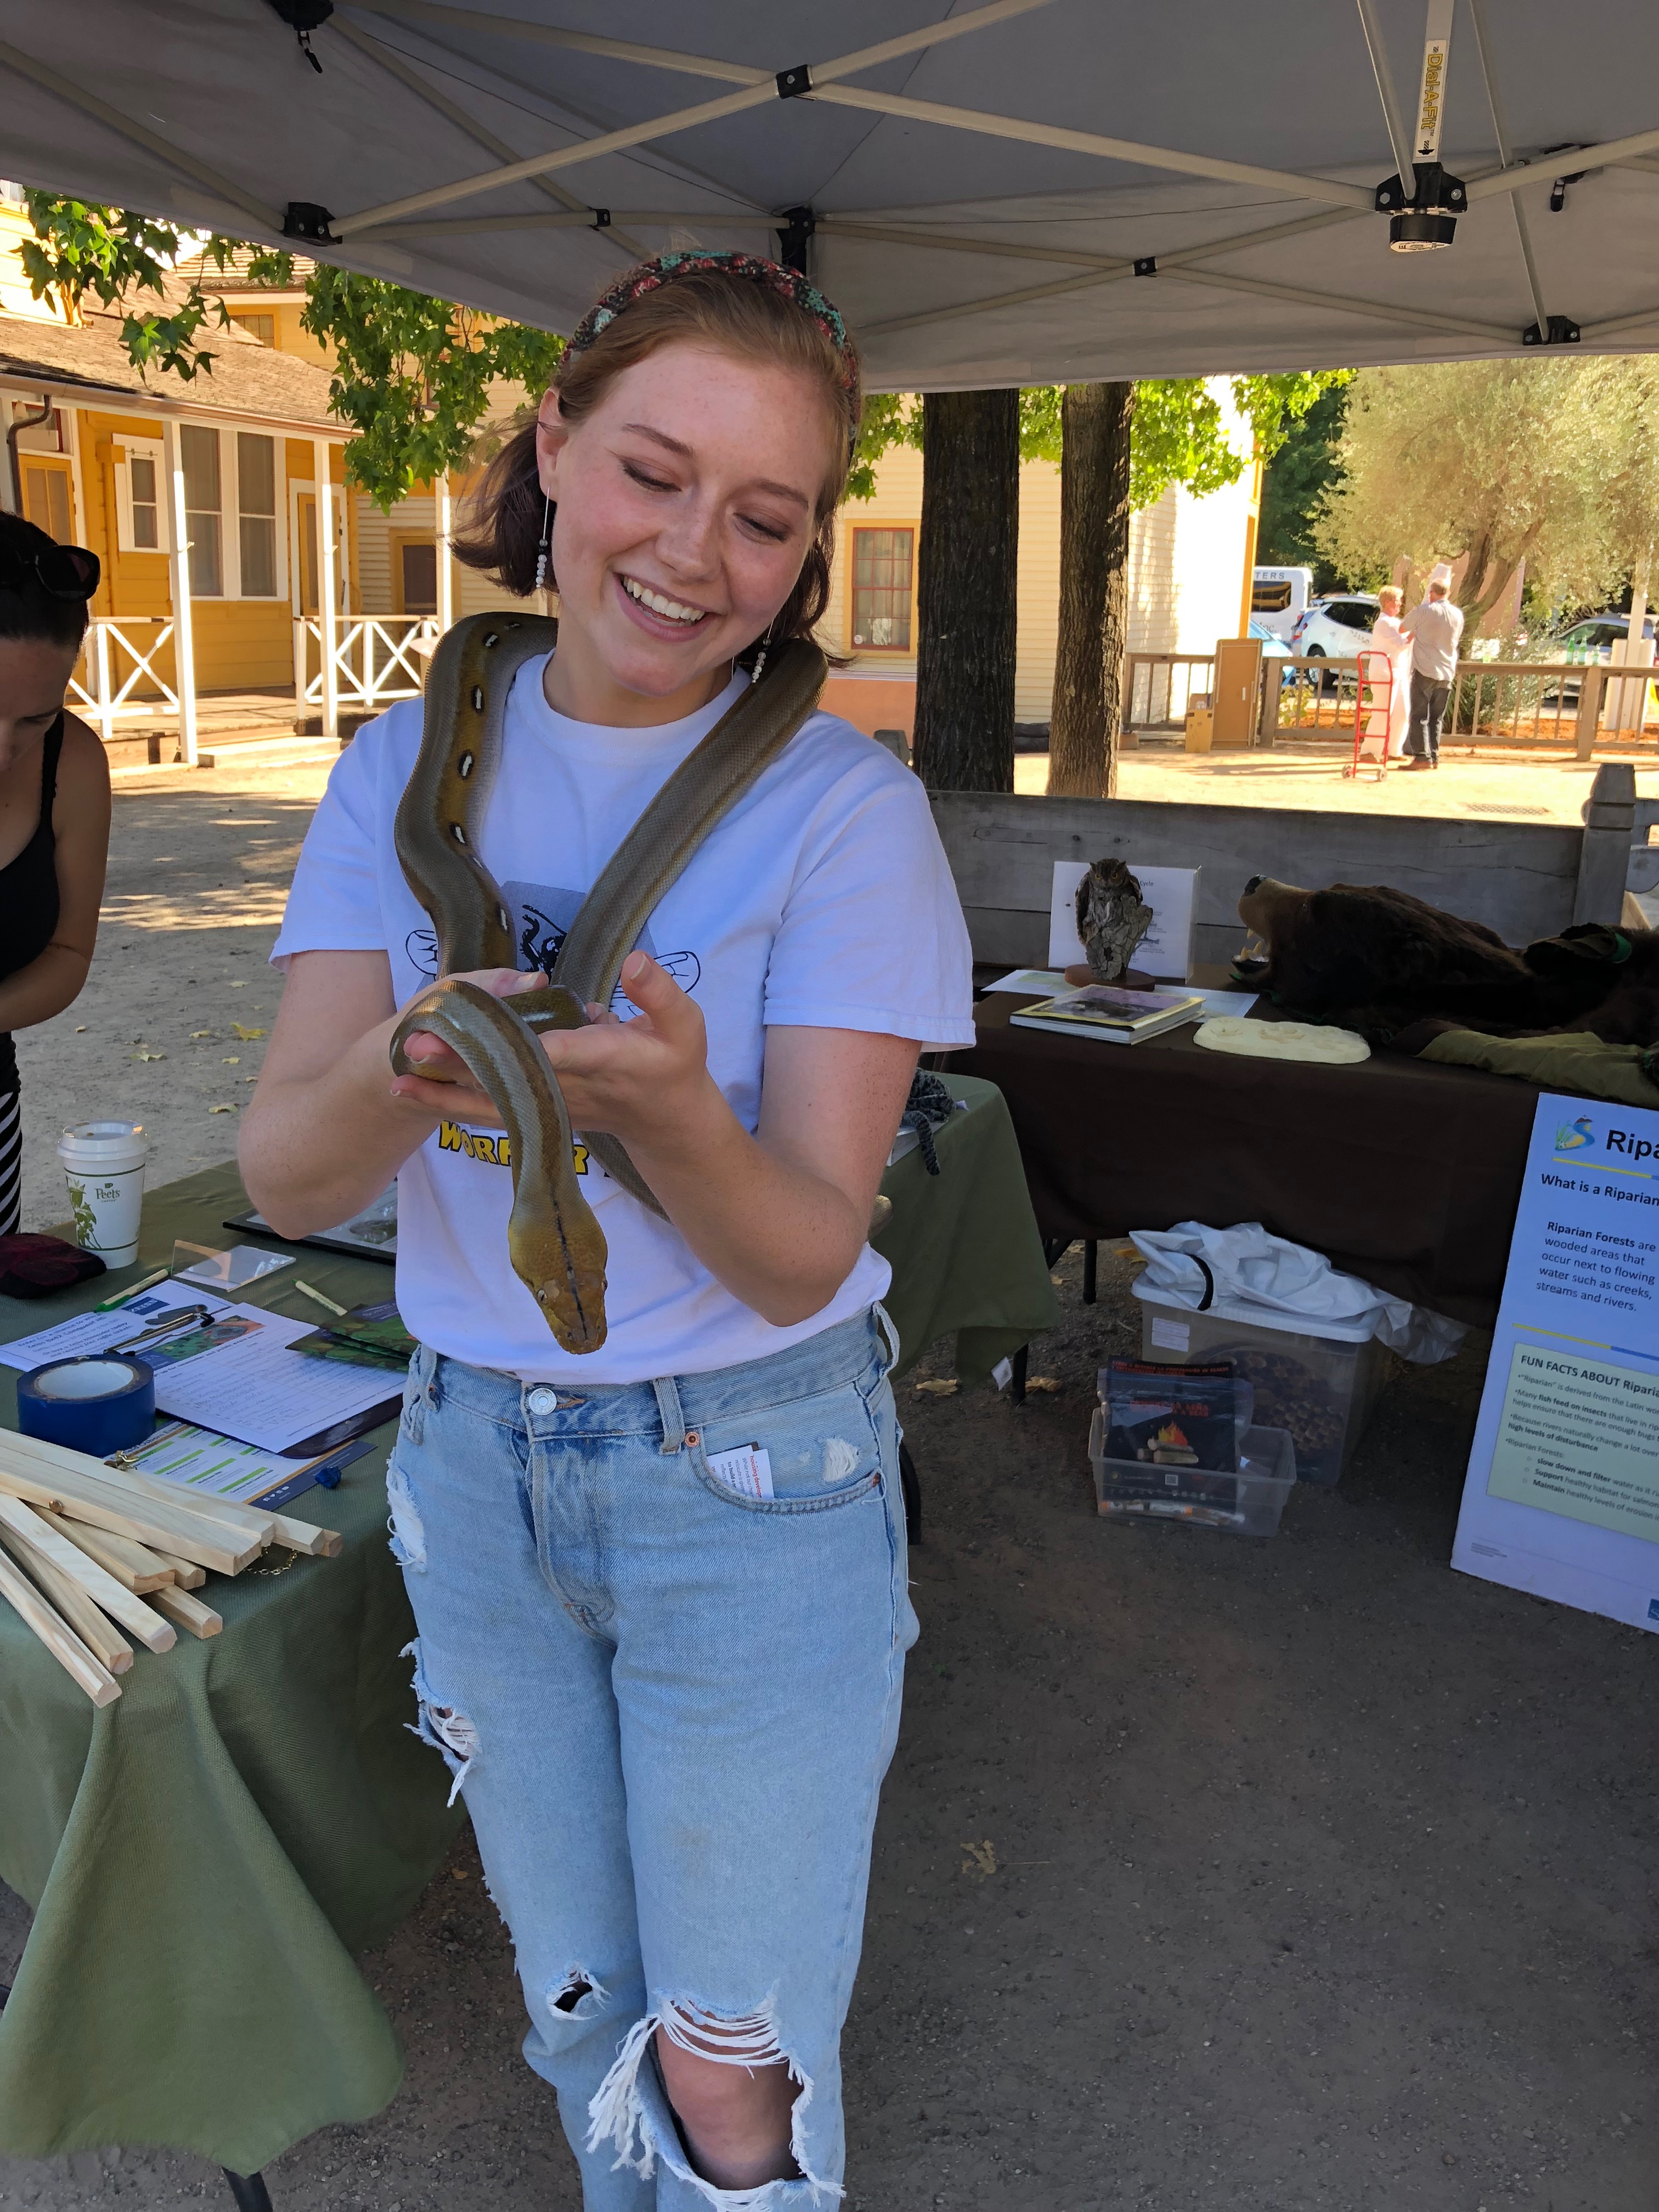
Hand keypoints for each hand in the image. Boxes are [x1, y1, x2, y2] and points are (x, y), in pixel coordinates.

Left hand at [386, 954, 717, 1155]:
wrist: (667, 1122)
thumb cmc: (676, 1064)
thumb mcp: (686, 1024)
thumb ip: (660, 994)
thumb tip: (634, 960)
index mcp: (608, 1061)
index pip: (567, 1052)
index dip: (532, 1045)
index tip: (495, 1038)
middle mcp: (571, 1088)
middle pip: (510, 1076)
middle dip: (462, 1062)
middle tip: (416, 1046)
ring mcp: (550, 1105)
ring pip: (491, 1100)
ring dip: (442, 1091)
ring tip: (396, 1078)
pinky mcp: (536, 1112)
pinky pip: (487, 1110)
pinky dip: (448, 1103)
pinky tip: (410, 1093)